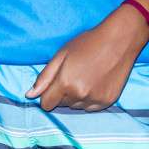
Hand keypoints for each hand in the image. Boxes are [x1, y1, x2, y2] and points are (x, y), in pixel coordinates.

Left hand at [26, 4, 148, 111]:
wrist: (119, 41)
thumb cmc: (87, 43)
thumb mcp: (61, 55)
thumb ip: (44, 77)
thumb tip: (29, 95)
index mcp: (65, 83)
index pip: (46, 104)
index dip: (46, 94)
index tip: (53, 84)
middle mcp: (79, 95)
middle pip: (60, 105)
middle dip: (61, 93)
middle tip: (72, 74)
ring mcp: (95, 100)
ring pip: (75, 106)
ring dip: (75, 97)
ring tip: (84, 76)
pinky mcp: (107, 101)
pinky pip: (90, 107)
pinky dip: (89, 99)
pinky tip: (95, 82)